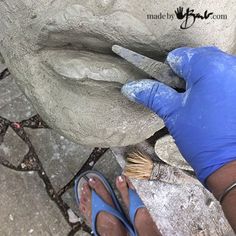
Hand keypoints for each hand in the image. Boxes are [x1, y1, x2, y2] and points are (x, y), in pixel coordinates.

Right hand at [122, 46, 235, 184]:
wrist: (232, 164)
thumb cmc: (201, 138)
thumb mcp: (172, 113)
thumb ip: (152, 95)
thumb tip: (129, 87)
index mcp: (208, 67)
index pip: (179, 56)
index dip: (168, 72)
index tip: (168, 90)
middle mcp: (229, 65)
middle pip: (197, 59)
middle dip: (185, 75)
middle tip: (181, 97)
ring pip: (212, 67)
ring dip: (200, 79)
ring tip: (196, 102)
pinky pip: (225, 76)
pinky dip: (214, 84)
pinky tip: (211, 104)